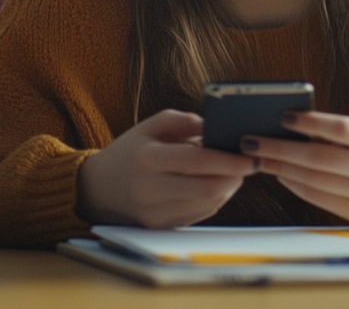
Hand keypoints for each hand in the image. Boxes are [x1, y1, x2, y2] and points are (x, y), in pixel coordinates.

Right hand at [77, 109, 257, 228]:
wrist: (99, 189)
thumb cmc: (131, 152)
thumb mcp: (150, 126)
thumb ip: (184, 121)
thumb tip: (215, 127)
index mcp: (147, 159)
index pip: (195, 161)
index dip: (227, 160)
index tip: (249, 156)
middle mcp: (150, 189)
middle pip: (207, 188)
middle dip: (235, 176)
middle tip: (250, 163)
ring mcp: (156, 213)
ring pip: (208, 203)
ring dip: (228, 187)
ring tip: (233, 171)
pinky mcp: (162, 227)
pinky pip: (200, 214)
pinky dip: (215, 198)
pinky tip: (216, 184)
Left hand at [242, 111, 348, 232]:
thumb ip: (340, 126)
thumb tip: (290, 122)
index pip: (340, 129)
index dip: (310, 123)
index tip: (283, 117)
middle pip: (320, 158)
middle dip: (280, 149)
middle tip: (252, 141)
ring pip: (314, 180)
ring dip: (280, 168)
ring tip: (258, 157)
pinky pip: (317, 197)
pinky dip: (293, 185)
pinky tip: (279, 174)